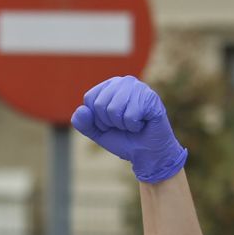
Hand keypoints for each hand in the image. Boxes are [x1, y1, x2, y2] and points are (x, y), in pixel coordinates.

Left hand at [71, 76, 187, 183]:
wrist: (146, 152)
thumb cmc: (122, 138)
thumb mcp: (97, 132)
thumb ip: (83, 123)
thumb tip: (81, 109)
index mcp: (110, 86)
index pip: (90, 99)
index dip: (96, 118)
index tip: (109, 123)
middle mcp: (124, 82)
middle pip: (100, 104)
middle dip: (108, 122)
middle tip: (122, 125)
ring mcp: (140, 88)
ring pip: (114, 109)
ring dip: (121, 125)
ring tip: (132, 124)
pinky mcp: (152, 97)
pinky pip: (130, 115)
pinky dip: (134, 126)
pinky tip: (142, 124)